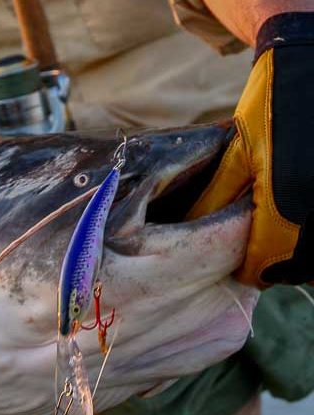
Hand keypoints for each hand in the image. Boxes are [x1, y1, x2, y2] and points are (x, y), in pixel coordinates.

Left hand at [188, 12, 313, 286]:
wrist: (311, 65)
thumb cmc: (269, 108)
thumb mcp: (236, 155)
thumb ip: (215, 198)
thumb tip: (194, 229)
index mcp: (284, 200)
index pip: (264, 262)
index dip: (248, 267)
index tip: (239, 263)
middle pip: (296, 266)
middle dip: (275, 265)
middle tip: (257, 255)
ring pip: (313, 257)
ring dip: (296, 256)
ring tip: (276, 241)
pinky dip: (308, 239)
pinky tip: (296, 225)